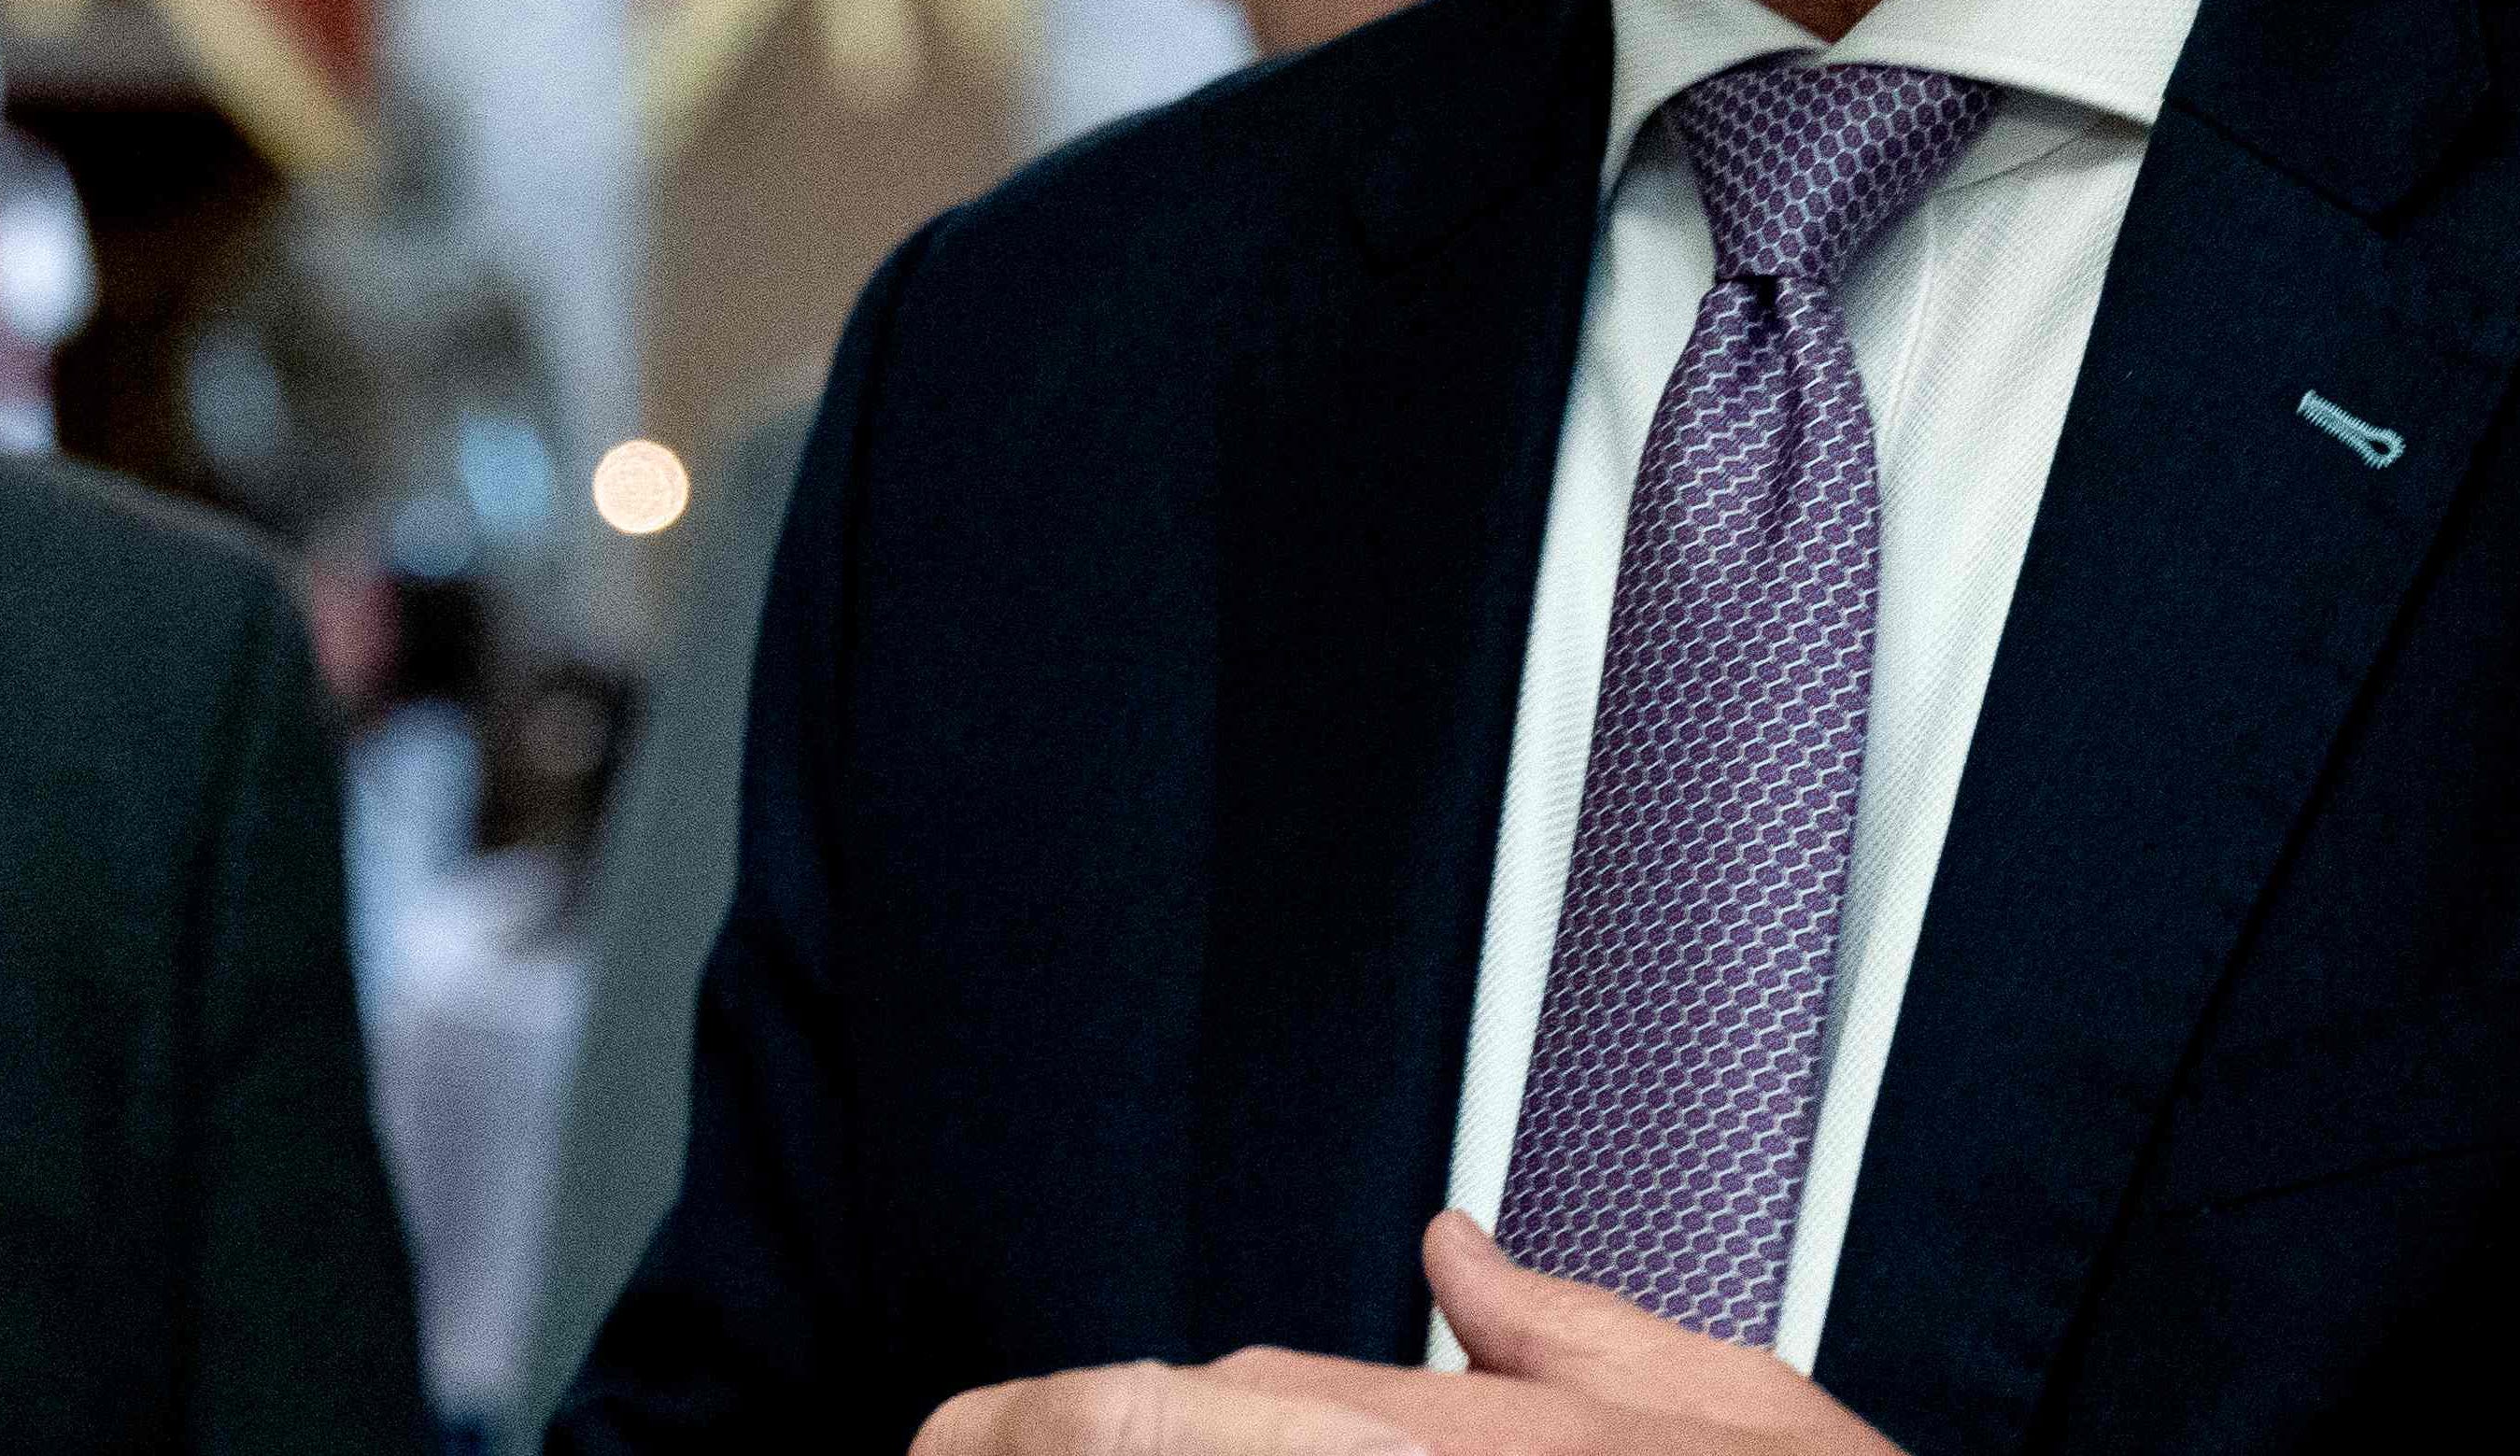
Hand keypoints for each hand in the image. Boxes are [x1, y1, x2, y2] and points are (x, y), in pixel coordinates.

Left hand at [908, 1214, 1902, 1455]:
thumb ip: (1579, 1331)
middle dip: (1061, 1429)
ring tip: (1008, 1449)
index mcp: (1468, 1436)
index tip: (987, 1422)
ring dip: (1126, 1452)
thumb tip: (1456, 1252)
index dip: (1092, 1406)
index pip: (1225, 1392)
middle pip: (1186, 1425)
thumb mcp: (1733, 1414)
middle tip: (954, 1435)